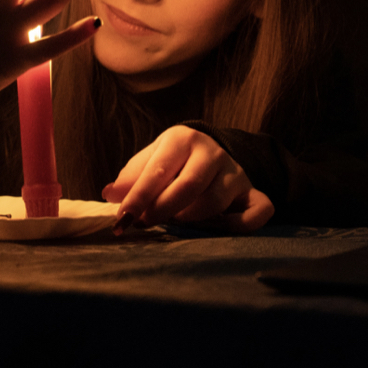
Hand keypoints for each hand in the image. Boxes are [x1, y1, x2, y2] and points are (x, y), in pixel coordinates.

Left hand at [105, 125, 273, 232]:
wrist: (210, 151)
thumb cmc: (171, 162)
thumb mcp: (148, 162)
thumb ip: (129, 179)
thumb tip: (109, 194)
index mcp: (181, 140)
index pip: (158, 171)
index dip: (138, 198)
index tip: (123, 220)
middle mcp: (212, 152)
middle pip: (188, 186)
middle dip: (163, 210)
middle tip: (147, 223)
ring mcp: (235, 172)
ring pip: (215, 202)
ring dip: (191, 219)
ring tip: (176, 220)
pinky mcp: (253, 191)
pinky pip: (258, 210)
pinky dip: (241, 225)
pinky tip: (220, 227)